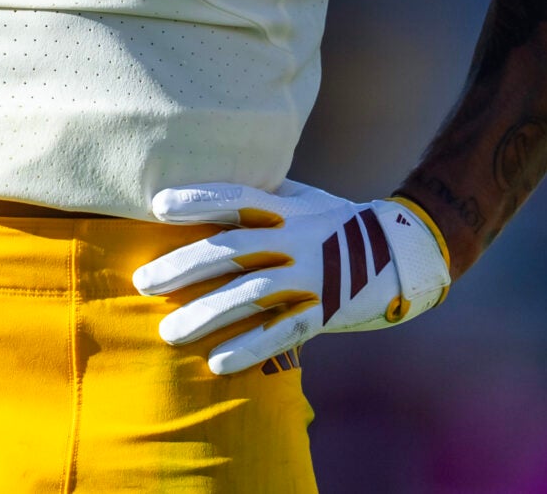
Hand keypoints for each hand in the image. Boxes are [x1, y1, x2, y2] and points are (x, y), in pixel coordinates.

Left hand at [129, 180, 450, 374]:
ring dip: (206, 314)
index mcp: (288, 208)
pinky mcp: (325, 312)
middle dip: (184, 265)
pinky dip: (249, 348)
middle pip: (232, 248)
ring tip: (168, 333)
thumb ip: (262, 194)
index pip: (236, 197)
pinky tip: (217, 363)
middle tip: (142, 282)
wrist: (403, 253)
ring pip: (251, 294)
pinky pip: (282, 333)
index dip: (198, 199)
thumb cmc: (337, 222)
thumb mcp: (303, 198)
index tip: (157, 206)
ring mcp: (312, 277)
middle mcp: (297, 239)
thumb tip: (206, 183)